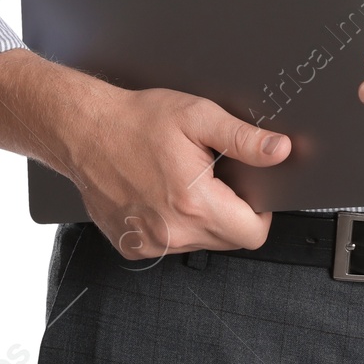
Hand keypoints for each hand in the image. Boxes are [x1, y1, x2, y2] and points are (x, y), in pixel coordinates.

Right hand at [0, 50, 289, 255]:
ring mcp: (150, 243)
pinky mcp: (132, 247)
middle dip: (232, 212)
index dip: (260, 211)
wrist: (84, 130)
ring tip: (183, 180)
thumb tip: (280, 150)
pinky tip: (161, 193)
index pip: (253, 234)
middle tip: (214, 176)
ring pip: (201, 244)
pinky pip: (171, 245)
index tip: (249, 189)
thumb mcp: (199, 116)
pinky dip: (174, 224)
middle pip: (229, 241)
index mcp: (194, 202)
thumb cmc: (137, 120)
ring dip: (202, 218)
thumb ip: (244, 138)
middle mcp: (172, 232)